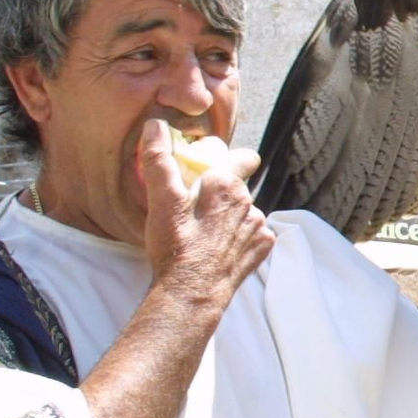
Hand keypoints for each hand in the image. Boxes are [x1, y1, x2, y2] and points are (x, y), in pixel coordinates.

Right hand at [138, 120, 271, 305]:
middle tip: (196, 210)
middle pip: (239, 188)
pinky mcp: (262, 249)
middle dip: (221, 194)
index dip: (230, 160)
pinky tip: (218, 249)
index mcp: (228, 185)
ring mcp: (258, 227)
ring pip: (245, 212)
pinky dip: (239, 239)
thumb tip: (155, 124)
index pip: (243, 158)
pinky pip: (253, 235)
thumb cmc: (175, 246)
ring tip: (204, 234)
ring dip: (230, 218)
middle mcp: (250, 202)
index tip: (212, 170)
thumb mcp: (162, 200)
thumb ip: (159, 160)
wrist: (190, 293)